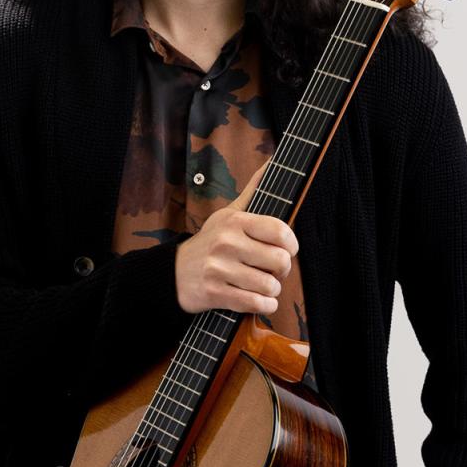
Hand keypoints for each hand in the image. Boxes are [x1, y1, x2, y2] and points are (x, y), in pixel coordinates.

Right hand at [174, 160, 298, 315]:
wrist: (174, 273)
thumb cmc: (210, 243)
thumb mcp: (228, 214)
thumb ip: (253, 190)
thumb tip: (271, 161)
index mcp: (235, 222)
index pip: (281, 231)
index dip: (292, 245)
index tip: (287, 250)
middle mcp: (226, 242)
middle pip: (281, 261)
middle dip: (282, 271)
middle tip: (273, 271)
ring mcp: (219, 268)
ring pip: (270, 285)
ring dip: (272, 290)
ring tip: (262, 285)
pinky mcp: (215, 293)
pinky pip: (256, 303)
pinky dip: (264, 305)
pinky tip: (259, 300)